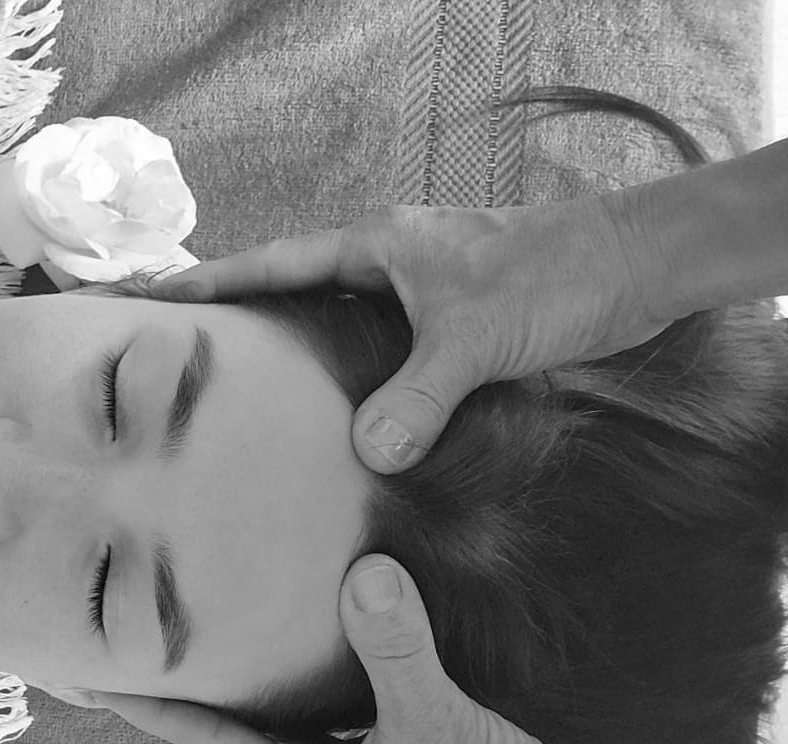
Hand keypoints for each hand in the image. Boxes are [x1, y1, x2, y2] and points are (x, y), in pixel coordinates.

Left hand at [91, 555, 630, 743]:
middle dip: (195, 678)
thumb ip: (399, 652)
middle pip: (236, 722)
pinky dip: (321, 661)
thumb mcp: (442, 729)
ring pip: (286, 707)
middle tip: (148, 625)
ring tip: (220, 609)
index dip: (152, 703)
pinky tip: (327, 621)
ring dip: (257, 665)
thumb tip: (361, 575)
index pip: (207, 739)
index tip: (95, 671)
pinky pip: (336, 698)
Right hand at [151, 201, 670, 472]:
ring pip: (333, 322)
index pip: (270, 263)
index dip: (210, 283)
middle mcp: (385, 262)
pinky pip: (375, 349)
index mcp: (374, 244)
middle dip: (238, 319)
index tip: (151, 300)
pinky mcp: (447, 321)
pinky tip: (331, 415)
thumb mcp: (475, 337)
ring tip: (238, 396)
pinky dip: (347, 376)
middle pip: (290, 289)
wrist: (637, 268)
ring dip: (292, 352)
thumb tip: (367, 456)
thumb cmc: (555, 277)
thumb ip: (418, 395)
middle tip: (181, 356)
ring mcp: (415, 291)